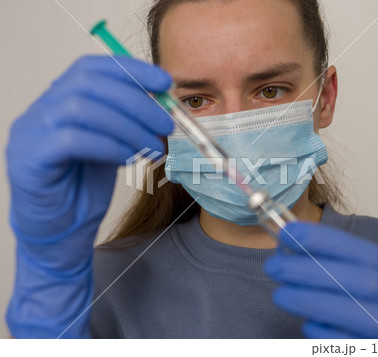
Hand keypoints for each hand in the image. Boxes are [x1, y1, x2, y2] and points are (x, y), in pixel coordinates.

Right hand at [6, 55, 172, 337]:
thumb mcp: (112, 146)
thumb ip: (127, 123)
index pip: (91, 67)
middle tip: (166, 124)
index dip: (131, 69)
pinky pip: (71, 140)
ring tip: (153, 147)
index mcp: (59, 100)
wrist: (61, 232)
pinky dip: (108, 146)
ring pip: (80, 109)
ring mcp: (29, 133)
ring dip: (127, 126)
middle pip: (88, 84)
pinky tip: (128, 159)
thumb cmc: (85, 188)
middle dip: (136, 102)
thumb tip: (162, 106)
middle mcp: (40, 110)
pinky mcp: (28, 160)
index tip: (165, 83)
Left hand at [264, 222, 377, 338]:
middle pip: (366, 282)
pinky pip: (355, 348)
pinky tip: (307, 325)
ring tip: (280, 295)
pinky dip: (327, 335)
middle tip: (274, 266)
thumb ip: (338, 268)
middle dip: (314, 270)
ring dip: (315, 301)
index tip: (289, 232)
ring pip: (364, 317)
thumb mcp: (371, 286)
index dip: (327, 240)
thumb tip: (291, 246)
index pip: (367, 253)